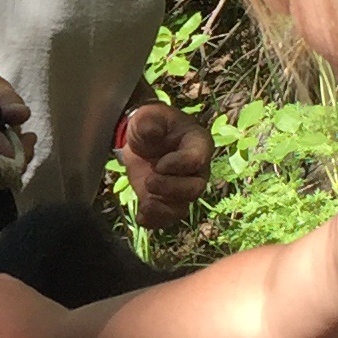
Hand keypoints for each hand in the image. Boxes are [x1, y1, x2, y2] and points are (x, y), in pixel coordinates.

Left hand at [118, 103, 212, 228]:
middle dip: (171, 189)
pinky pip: (168, 218)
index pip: (197, 159)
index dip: (180, 165)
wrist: (139, 141)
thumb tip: (152, 132)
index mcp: (198, 144)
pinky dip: (155, 221)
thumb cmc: (151, 123)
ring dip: (164, 209)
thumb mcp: (147, 116)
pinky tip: (141, 218)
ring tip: (146, 204)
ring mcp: (183, 188)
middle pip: (195, 189)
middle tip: (150, 181)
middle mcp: (197, 170)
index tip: (159, 163)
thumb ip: (150, 122)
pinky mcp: (167, 201)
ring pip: (183, 207)